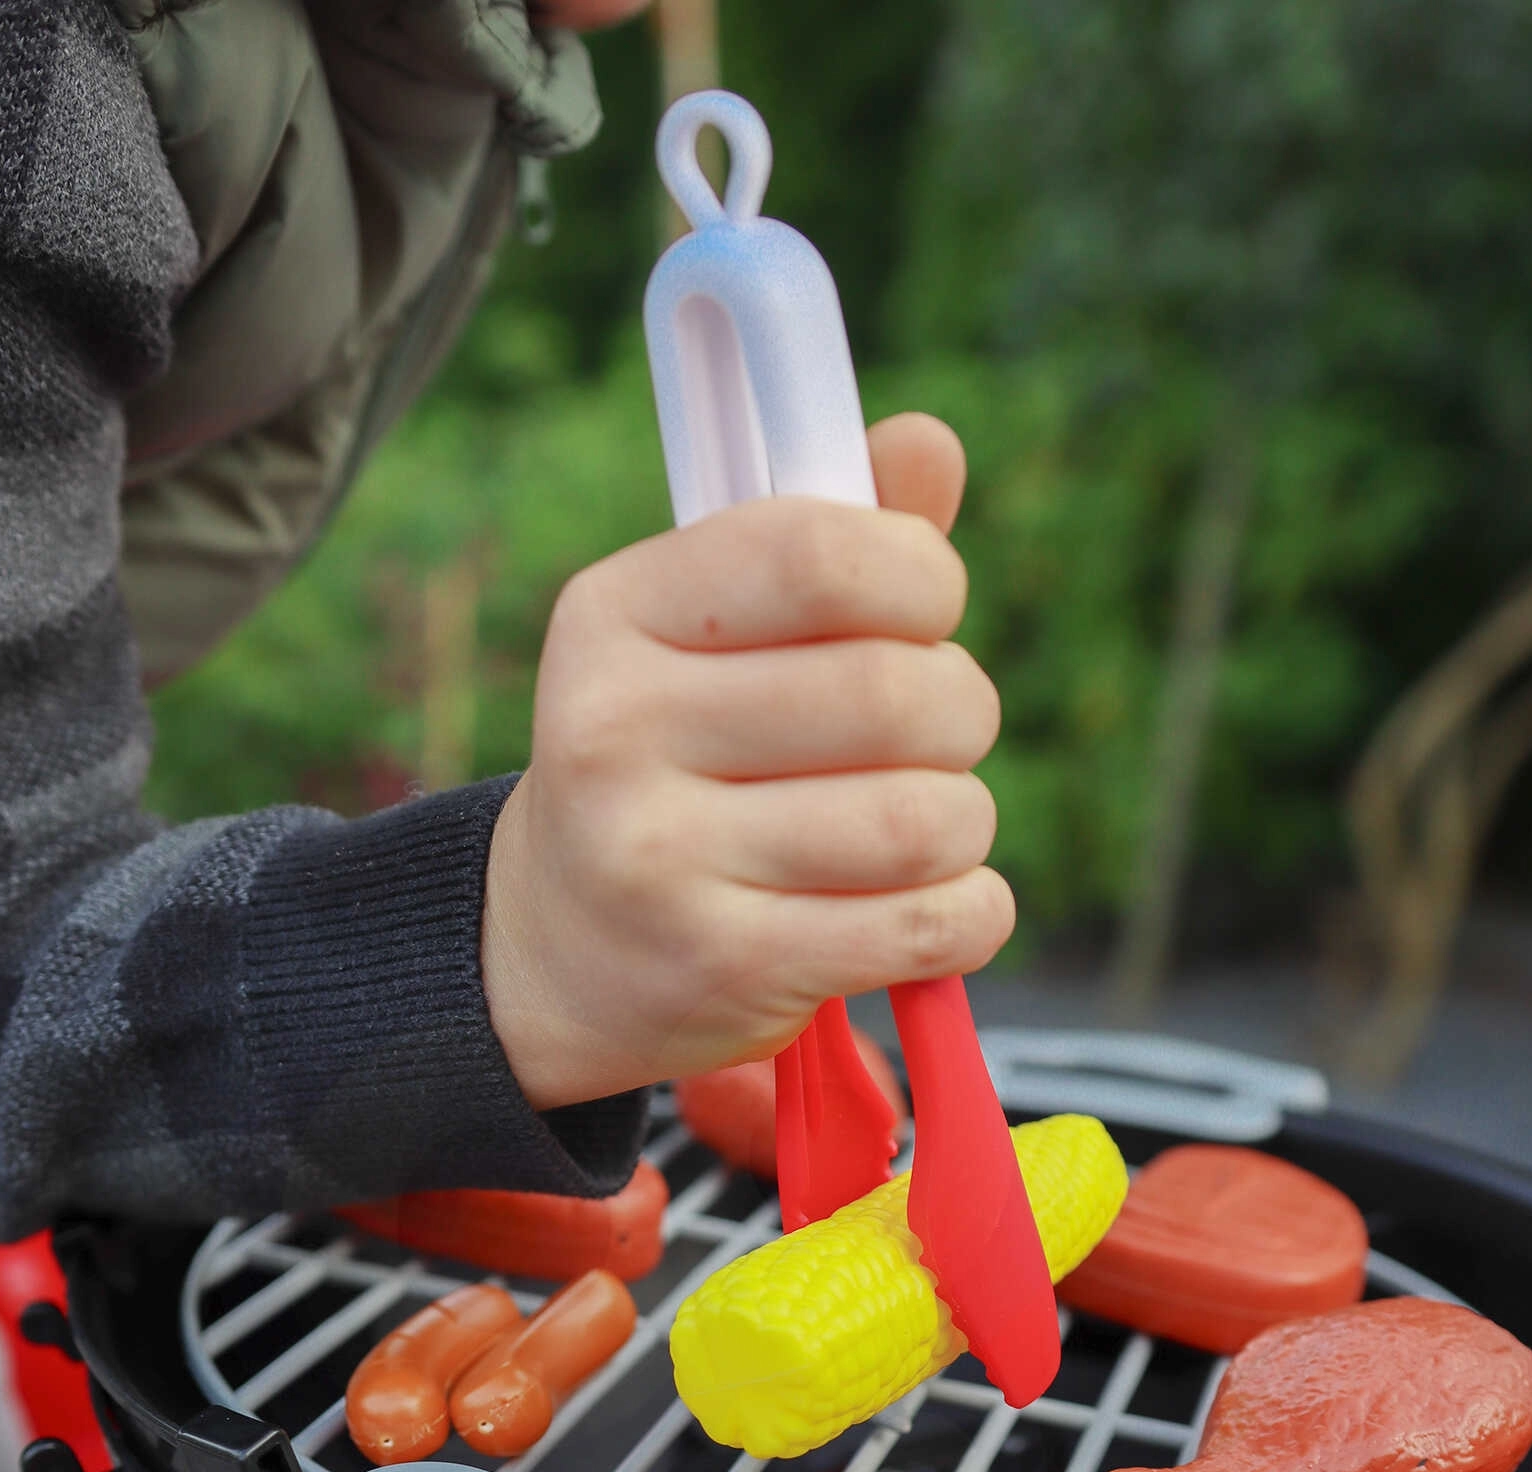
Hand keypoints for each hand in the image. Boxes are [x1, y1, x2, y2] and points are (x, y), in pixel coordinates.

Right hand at [481, 413, 1009, 1111]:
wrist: (561, 950)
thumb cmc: (676, 763)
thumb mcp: (715, 637)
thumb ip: (826, 541)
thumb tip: (930, 443)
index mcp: (615, 616)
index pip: (818, 554)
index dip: (919, 576)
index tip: (926, 610)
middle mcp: (617, 733)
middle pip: (895, 694)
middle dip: (959, 712)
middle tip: (934, 737)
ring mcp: (660, 862)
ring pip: (924, 820)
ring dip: (965, 824)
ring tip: (925, 828)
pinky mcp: (722, 969)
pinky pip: (928, 926)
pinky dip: (970, 913)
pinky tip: (935, 903)